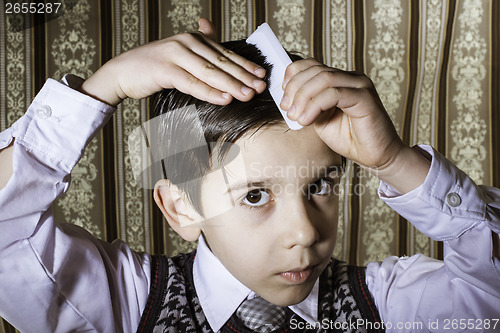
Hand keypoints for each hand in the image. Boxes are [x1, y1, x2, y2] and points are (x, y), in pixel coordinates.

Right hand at [80, 18, 265, 105]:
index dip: (244, 65)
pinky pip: (193, 83)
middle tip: (260, 87)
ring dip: (231, 85)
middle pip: (221, 62)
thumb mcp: (179, 51)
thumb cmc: (154, 65)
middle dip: (243, 76)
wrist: (123, 71)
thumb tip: (209, 25)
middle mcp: (186, 43)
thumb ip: (197, 42)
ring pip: (210, 72)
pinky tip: (225, 99)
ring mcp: (175, 55)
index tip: (261, 75)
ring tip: (248, 94)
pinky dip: (210, 92)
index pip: (224, 53)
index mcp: (193, 39)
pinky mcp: (165, 70)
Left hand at [280, 58, 429, 192]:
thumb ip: (307, 106)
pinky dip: (315, 106)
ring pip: (323, 79)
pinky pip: (334, 93)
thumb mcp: (319, 119)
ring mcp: (359, 85)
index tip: (283, 96)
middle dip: (295, 88)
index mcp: (340, 80)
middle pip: (315, 70)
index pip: (312, 65)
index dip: (293, 75)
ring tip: (295, 116)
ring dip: (303, 97)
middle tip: (286, 108)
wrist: (375, 156)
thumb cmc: (349, 138)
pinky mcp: (365, 97)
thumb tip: (287, 99)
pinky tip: (307, 120)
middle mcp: (350, 78)